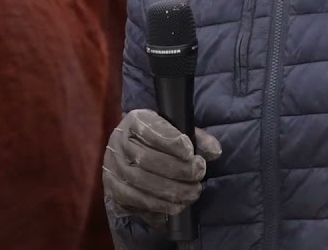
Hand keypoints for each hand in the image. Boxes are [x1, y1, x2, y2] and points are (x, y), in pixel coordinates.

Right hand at [102, 109, 222, 227]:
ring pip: (141, 183)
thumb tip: (214, 151)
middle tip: (199, 174)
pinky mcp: (114, 190)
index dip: (170, 141)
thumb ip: (197, 138)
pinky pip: (136, 202)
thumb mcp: (178, 130)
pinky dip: (160, 206)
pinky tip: (177, 205)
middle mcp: (119, 143)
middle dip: (177, 170)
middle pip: (145, 159)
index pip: (149, 129)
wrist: (132, 152)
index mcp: (135, 121)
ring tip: (193, 192)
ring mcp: (113, 168)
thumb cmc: (160, 139)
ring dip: (172, 191)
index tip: (190, 151)